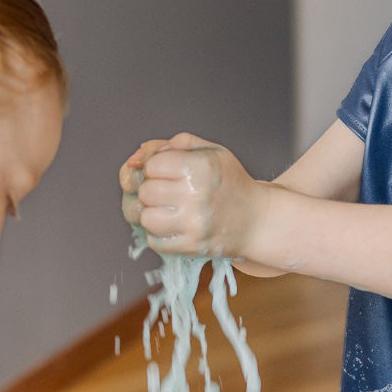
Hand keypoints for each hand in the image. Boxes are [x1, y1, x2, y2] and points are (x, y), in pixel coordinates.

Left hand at [119, 134, 266, 258]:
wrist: (257, 220)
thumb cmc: (229, 183)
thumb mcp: (210, 151)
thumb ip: (171, 145)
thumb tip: (134, 160)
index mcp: (202, 166)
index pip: (151, 165)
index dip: (155, 168)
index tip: (168, 173)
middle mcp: (197, 194)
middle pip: (145, 191)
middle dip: (152, 190)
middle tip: (169, 192)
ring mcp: (194, 223)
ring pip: (145, 218)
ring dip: (152, 213)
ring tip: (168, 209)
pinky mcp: (191, 246)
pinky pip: (154, 241)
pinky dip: (159, 233)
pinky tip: (175, 225)